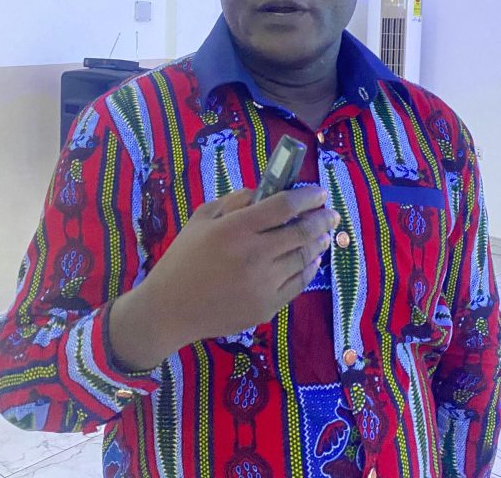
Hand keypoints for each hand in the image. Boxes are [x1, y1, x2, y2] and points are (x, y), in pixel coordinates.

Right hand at [140, 186, 338, 345]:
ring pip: (304, 259)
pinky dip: (310, 268)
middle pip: (301, 232)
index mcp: (235, 229)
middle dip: (322, 219)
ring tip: (323, 234)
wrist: (170, 309)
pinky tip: (312, 260)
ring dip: (318, 243)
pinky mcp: (267, 307)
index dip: (307, 197)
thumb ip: (235, 201)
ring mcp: (263, 285)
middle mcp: (253, 256)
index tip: (319, 192)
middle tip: (330, 213)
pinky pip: (298, 284)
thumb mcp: (201, 219)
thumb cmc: (183, 258)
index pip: (283, 206)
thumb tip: (266, 191)